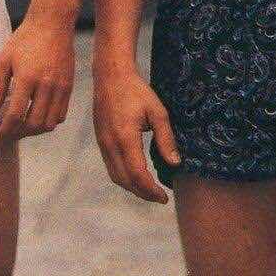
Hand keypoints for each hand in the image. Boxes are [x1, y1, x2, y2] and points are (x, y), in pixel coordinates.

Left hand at [0, 16, 73, 142]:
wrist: (53, 24)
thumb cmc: (25, 39)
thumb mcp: (4, 60)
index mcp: (27, 79)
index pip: (14, 116)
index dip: (4, 131)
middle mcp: (46, 86)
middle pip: (33, 124)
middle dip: (18, 134)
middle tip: (7, 134)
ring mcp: (61, 87)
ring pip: (49, 123)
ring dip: (34, 131)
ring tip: (21, 128)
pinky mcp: (69, 87)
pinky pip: (61, 114)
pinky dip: (48, 122)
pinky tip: (37, 117)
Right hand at [93, 64, 178, 203]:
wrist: (110, 77)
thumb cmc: (137, 91)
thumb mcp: (158, 112)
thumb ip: (166, 139)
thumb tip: (175, 163)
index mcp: (126, 138)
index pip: (137, 174)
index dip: (151, 190)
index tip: (164, 197)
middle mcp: (110, 144)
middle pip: (125, 181)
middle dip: (143, 193)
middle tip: (160, 198)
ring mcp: (103, 144)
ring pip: (115, 176)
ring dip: (132, 188)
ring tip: (150, 191)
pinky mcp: (100, 141)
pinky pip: (110, 167)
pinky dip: (124, 178)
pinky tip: (136, 176)